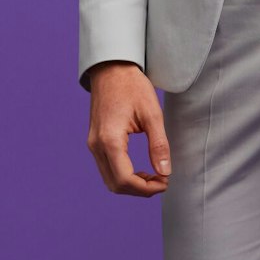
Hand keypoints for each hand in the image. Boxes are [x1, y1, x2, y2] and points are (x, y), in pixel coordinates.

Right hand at [86, 61, 171, 195]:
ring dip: (132, 185)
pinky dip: (124, 176)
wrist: (111, 69)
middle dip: (140, 190)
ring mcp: (93, 144)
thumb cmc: (132, 86)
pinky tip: (140, 170)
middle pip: (116, 185)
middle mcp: (97, 146)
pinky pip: (107, 169)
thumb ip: (159, 145)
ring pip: (110, 180)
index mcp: (110, 139)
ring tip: (154, 176)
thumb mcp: (152, 114)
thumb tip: (165, 172)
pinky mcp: (95, 142)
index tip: (166, 182)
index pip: (125, 180)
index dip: (147, 188)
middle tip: (162, 181)